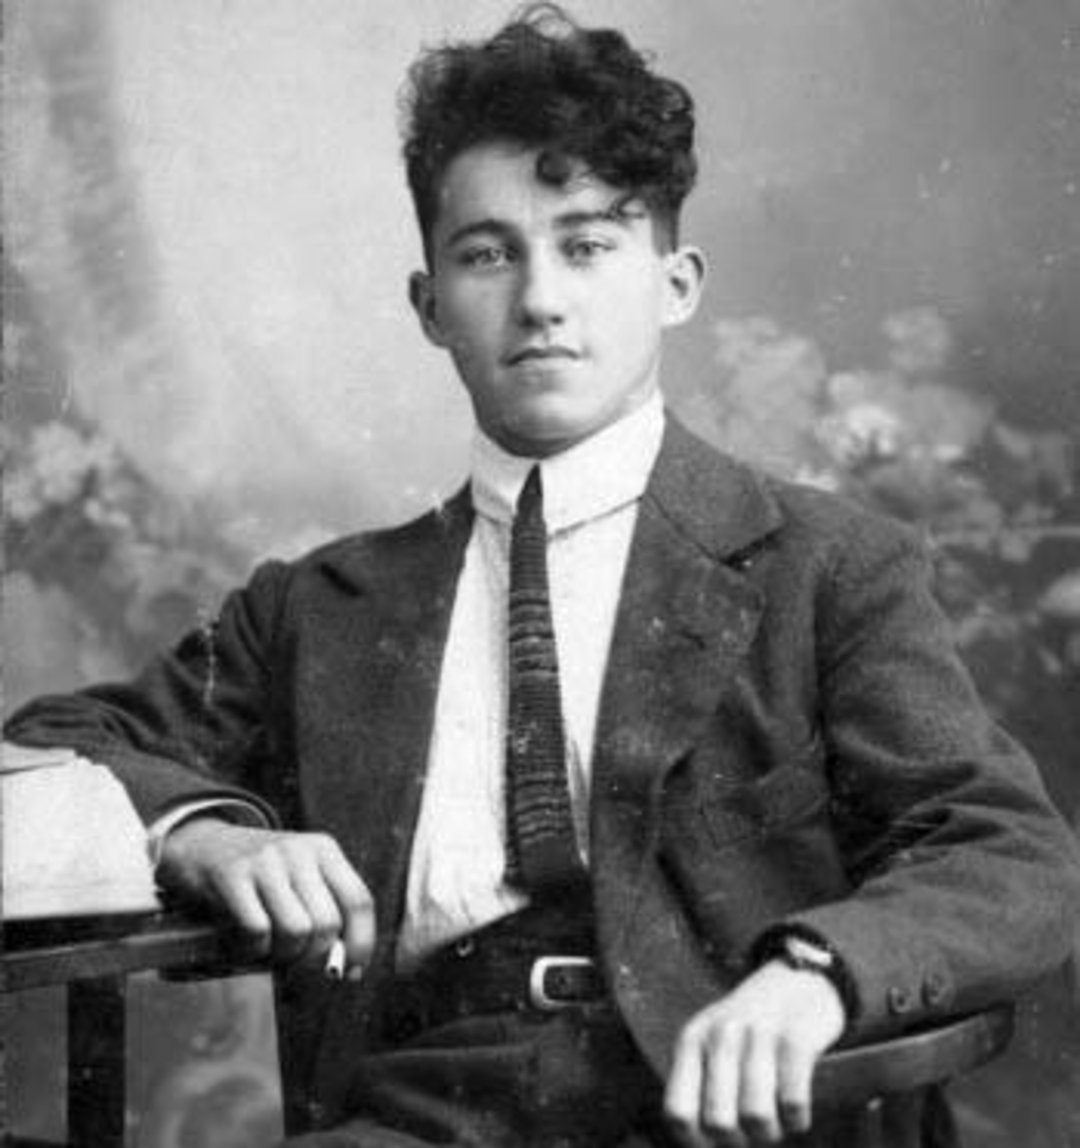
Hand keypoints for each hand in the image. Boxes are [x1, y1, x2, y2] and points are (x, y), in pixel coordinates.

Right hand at [158, 818, 375, 972]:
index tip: (350, 973)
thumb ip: (325, 911)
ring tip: (270, 952)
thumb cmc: (258, 874)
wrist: (200, 844)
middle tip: (296, 963)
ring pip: (296, 931)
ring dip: (284, 956)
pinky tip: (246, 946)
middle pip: (327, 924)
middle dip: (314, 958)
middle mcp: (299, 850)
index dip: (361, 943)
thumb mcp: (299, 876)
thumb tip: (348, 970)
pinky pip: (258, 932)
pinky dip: (254, 952)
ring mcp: (265, 861)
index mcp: (324, 849)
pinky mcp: (231, 876)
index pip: (359, 900)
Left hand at [664, 961, 846, 1145]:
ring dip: (771, 1133)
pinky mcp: (796, 1037)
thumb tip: (705, 1144)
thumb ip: (699, 1084)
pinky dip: (797, 1119)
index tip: (716, 1144)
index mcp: (691, 1040)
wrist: (798, 979)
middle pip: (719, 1122)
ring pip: (757, 1118)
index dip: (696, 1143)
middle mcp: (720, 1034)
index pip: (678, 1112)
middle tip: (752, 1134)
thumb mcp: (711, 1044)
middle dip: (740, 1142)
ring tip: (776, 1121)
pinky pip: (793, 1102)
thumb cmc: (750, 1029)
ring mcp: (758, 1033)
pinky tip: (796, 1111)